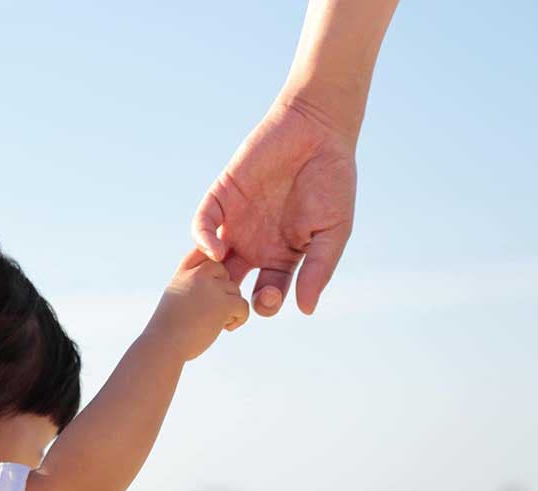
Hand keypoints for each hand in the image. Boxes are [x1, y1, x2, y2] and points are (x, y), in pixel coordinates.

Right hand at [144, 249, 249, 361]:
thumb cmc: (167, 330)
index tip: (209, 285)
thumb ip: (192, 287)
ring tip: (216, 324)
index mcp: (183, 272)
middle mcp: (197, 274)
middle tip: (212, 312)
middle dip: (223, 291)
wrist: (164, 345)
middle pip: (224, 272)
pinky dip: (239, 319)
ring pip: (235, 290)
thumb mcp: (175, 299)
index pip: (202, 252)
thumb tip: (217, 287)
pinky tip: (226, 328)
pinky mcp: (224, 303)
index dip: (211, 266)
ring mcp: (211, 287)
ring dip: (230, 308)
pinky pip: (243, 305)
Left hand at [192, 98, 356, 315]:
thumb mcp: (332, 232)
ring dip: (208, 275)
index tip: (266, 302)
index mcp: (282, 257)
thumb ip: (319, 270)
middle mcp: (255, 245)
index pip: (265, 293)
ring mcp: (236, 222)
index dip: (263, 304)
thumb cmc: (333, 183)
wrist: (318, 133)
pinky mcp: (222, 198)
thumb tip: (305, 309)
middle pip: (233, 283)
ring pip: (211, 259)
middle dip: (229, 298)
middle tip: (233, 302)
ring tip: (214, 285)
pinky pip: (203, 224)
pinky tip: (216, 251)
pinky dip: (203, 239)